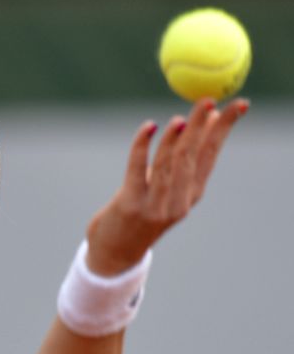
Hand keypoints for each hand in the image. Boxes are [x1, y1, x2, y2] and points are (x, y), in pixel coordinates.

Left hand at [85, 97, 249, 275]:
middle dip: (202, 128)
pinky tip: (148, 127)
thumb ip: (181, 161)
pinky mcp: (130, 204)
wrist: (116, 252)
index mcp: (191, 195)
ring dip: (174, 138)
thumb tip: (203, 122)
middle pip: (192, 158)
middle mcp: (178, 201)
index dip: (223, 130)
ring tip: (181, 117)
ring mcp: (154, 204)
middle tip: (208, 101)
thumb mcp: (167, 189)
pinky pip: (137, 169)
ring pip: (168, 165)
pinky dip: (142, 145)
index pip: (211, 156)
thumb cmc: (141, 212)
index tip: (237, 106)